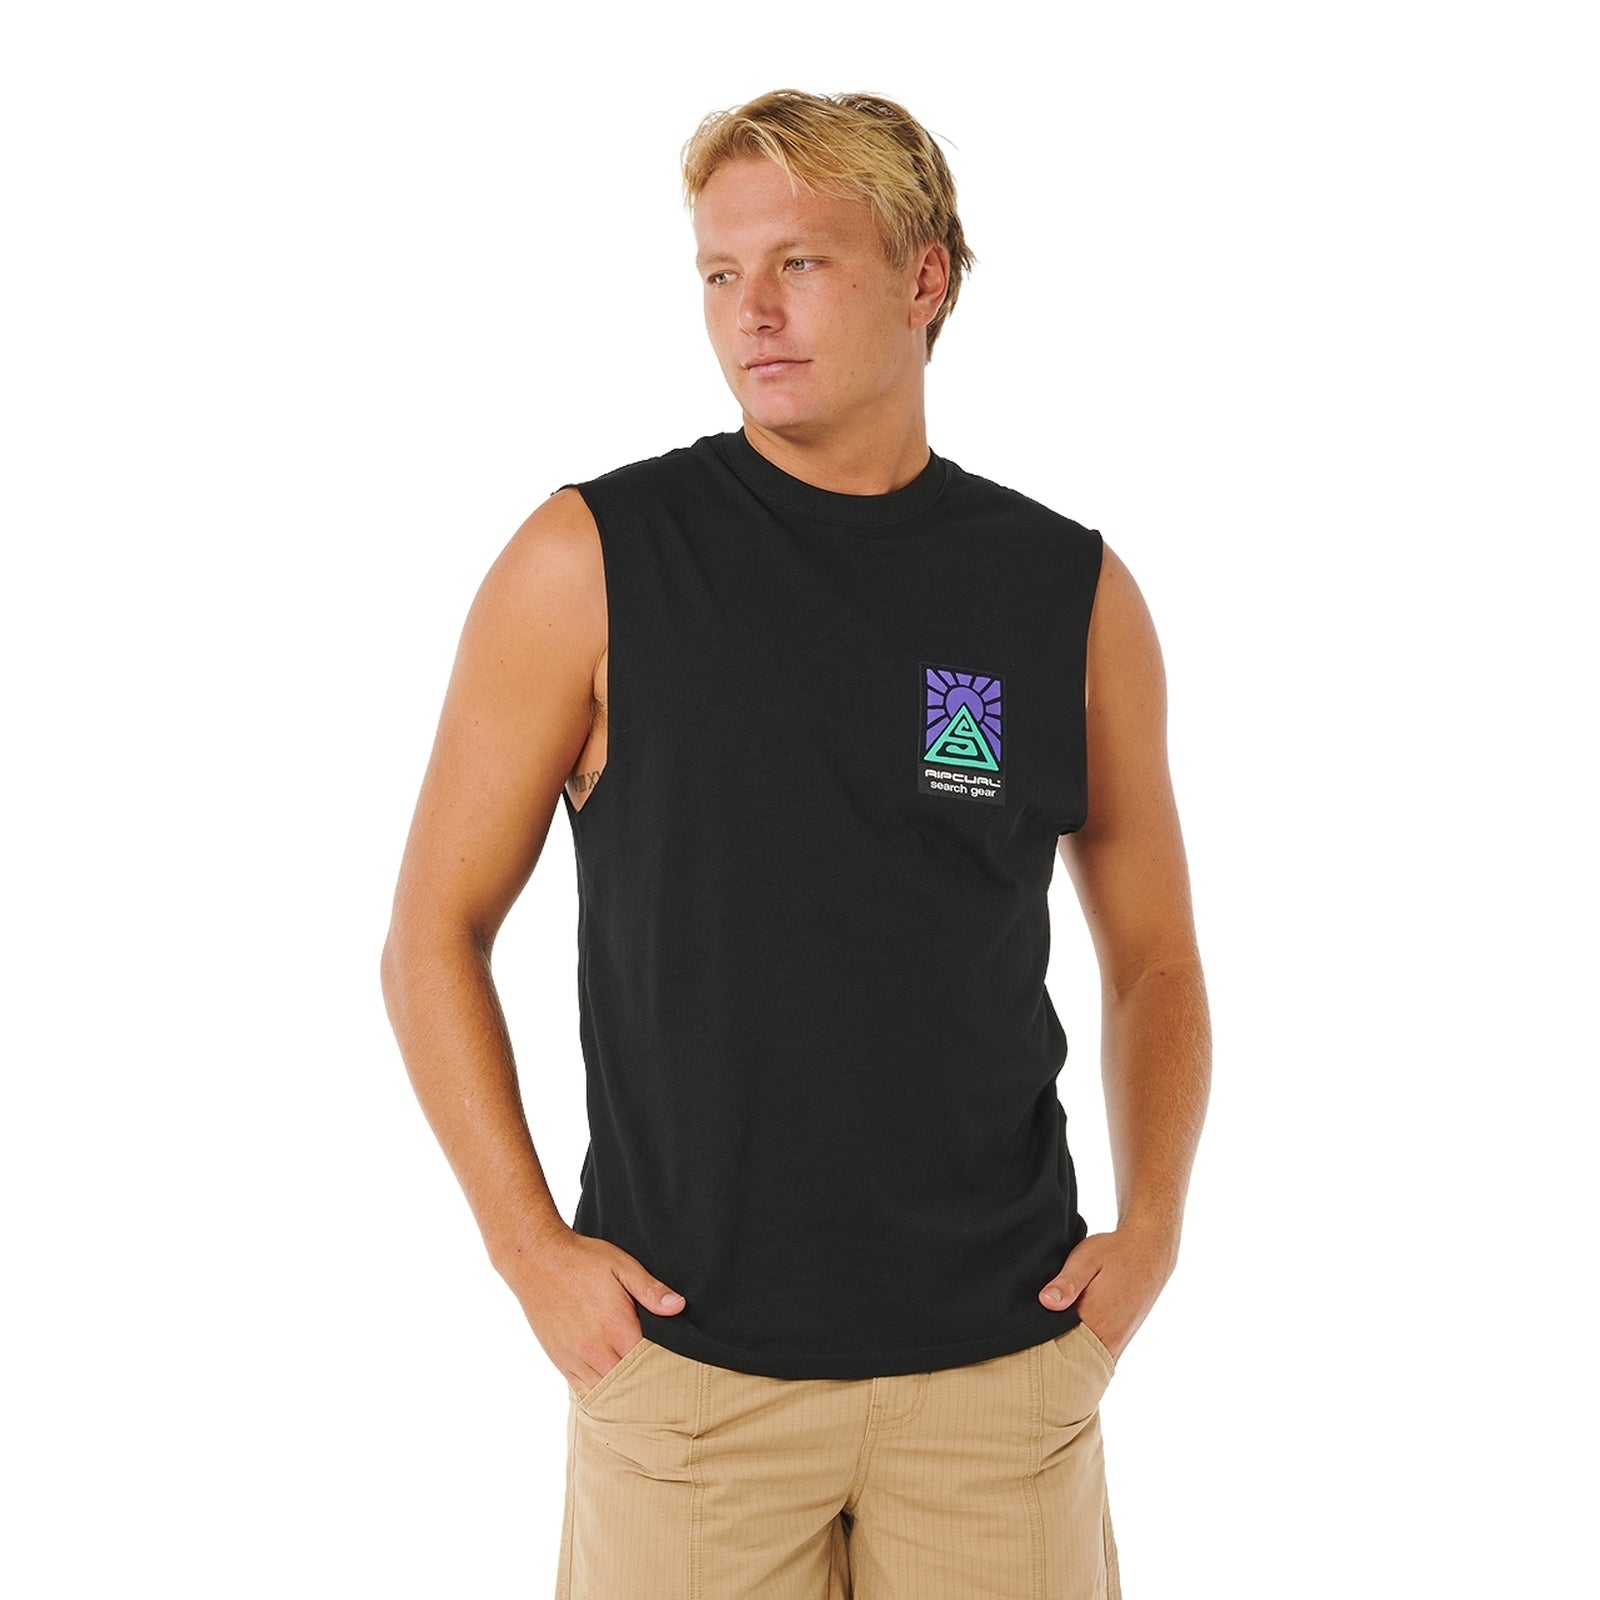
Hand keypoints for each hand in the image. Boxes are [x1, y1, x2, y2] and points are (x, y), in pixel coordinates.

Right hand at [498, 1224, 686, 1393]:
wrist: (536, 1261)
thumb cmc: (582, 1260)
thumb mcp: (622, 1266)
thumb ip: (651, 1290)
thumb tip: (678, 1306)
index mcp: (616, 1328)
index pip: (649, 1365)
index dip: (666, 1369)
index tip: (678, 1370)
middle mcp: (595, 1350)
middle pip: (629, 1385)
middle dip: (647, 1385)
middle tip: (666, 1386)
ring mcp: (575, 1359)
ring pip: (607, 1392)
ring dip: (624, 1393)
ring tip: (642, 1392)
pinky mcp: (561, 1361)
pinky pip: (584, 1391)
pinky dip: (600, 1393)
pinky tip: (613, 1390)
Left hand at [1037, 1227, 1176, 1359]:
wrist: (1149, 1250)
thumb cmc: (1114, 1252)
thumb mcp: (1086, 1259)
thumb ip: (1067, 1282)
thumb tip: (1046, 1302)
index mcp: (1096, 1320)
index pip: (1061, 1349)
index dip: (1041, 1347)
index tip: (1025, 1342)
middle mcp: (1109, 1338)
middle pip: (1073, 1360)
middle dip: (1053, 1356)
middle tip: (1030, 1347)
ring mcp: (1118, 1341)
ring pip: (1087, 1360)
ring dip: (1069, 1355)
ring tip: (1048, 1344)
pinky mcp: (1122, 1339)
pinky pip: (1100, 1356)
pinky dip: (1085, 1354)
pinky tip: (1070, 1342)